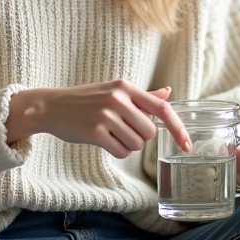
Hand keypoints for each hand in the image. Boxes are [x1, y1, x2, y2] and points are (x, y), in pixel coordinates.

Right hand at [6, 81, 191, 158]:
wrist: (50, 106)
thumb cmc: (85, 100)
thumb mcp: (114, 91)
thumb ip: (143, 96)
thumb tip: (168, 93)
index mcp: (126, 88)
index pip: (163, 109)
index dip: (178, 129)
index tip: (188, 145)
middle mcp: (118, 99)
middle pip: (149, 132)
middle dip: (139, 136)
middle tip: (120, 129)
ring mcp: (106, 115)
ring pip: (136, 144)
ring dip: (126, 144)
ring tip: (109, 133)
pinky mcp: (95, 132)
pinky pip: (121, 151)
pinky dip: (116, 151)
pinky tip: (103, 141)